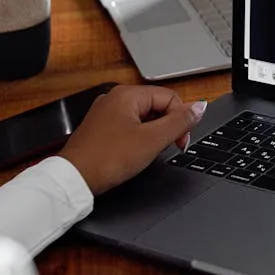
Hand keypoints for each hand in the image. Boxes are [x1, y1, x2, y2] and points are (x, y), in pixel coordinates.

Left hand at [58, 85, 205, 194]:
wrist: (74, 180)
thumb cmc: (107, 159)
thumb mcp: (152, 140)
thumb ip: (179, 122)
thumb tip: (200, 107)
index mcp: (127, 94)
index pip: (170, 98)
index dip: (181, 120)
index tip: (181, 142)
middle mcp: (115, 98)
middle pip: (157, 106)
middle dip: (167, 127)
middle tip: (165, 148)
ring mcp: (106, 113)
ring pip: (144, 118)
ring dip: (153, 134)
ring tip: (146, 152)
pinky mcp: (101, 128)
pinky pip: (130, 126)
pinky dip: (138, 139)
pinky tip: (134, 153)